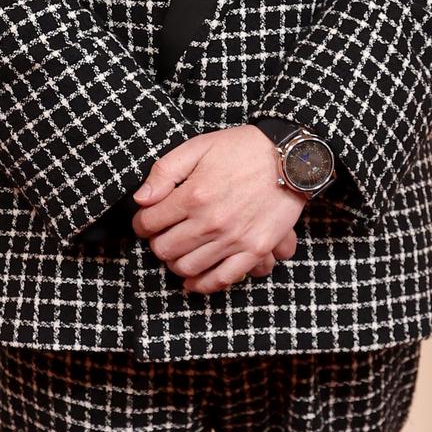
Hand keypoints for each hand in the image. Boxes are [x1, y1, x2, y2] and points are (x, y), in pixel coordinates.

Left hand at [132, 124, 303, 293]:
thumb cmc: (242, 149)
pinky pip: (222, 278)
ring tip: (179, 252)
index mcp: (193, 195)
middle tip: (163, 235)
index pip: (149, 223)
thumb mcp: (198, 147)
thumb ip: (164, 171)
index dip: (141, 223)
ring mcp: (234, 239)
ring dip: (176, 262)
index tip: (147, 220)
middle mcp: (211, 222)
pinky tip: (193, 280)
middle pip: (165, 249)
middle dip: (157, 243)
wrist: (290, 158)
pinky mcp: (254, 250)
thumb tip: (141, 199)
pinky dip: (203, 284)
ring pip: (188, 267)